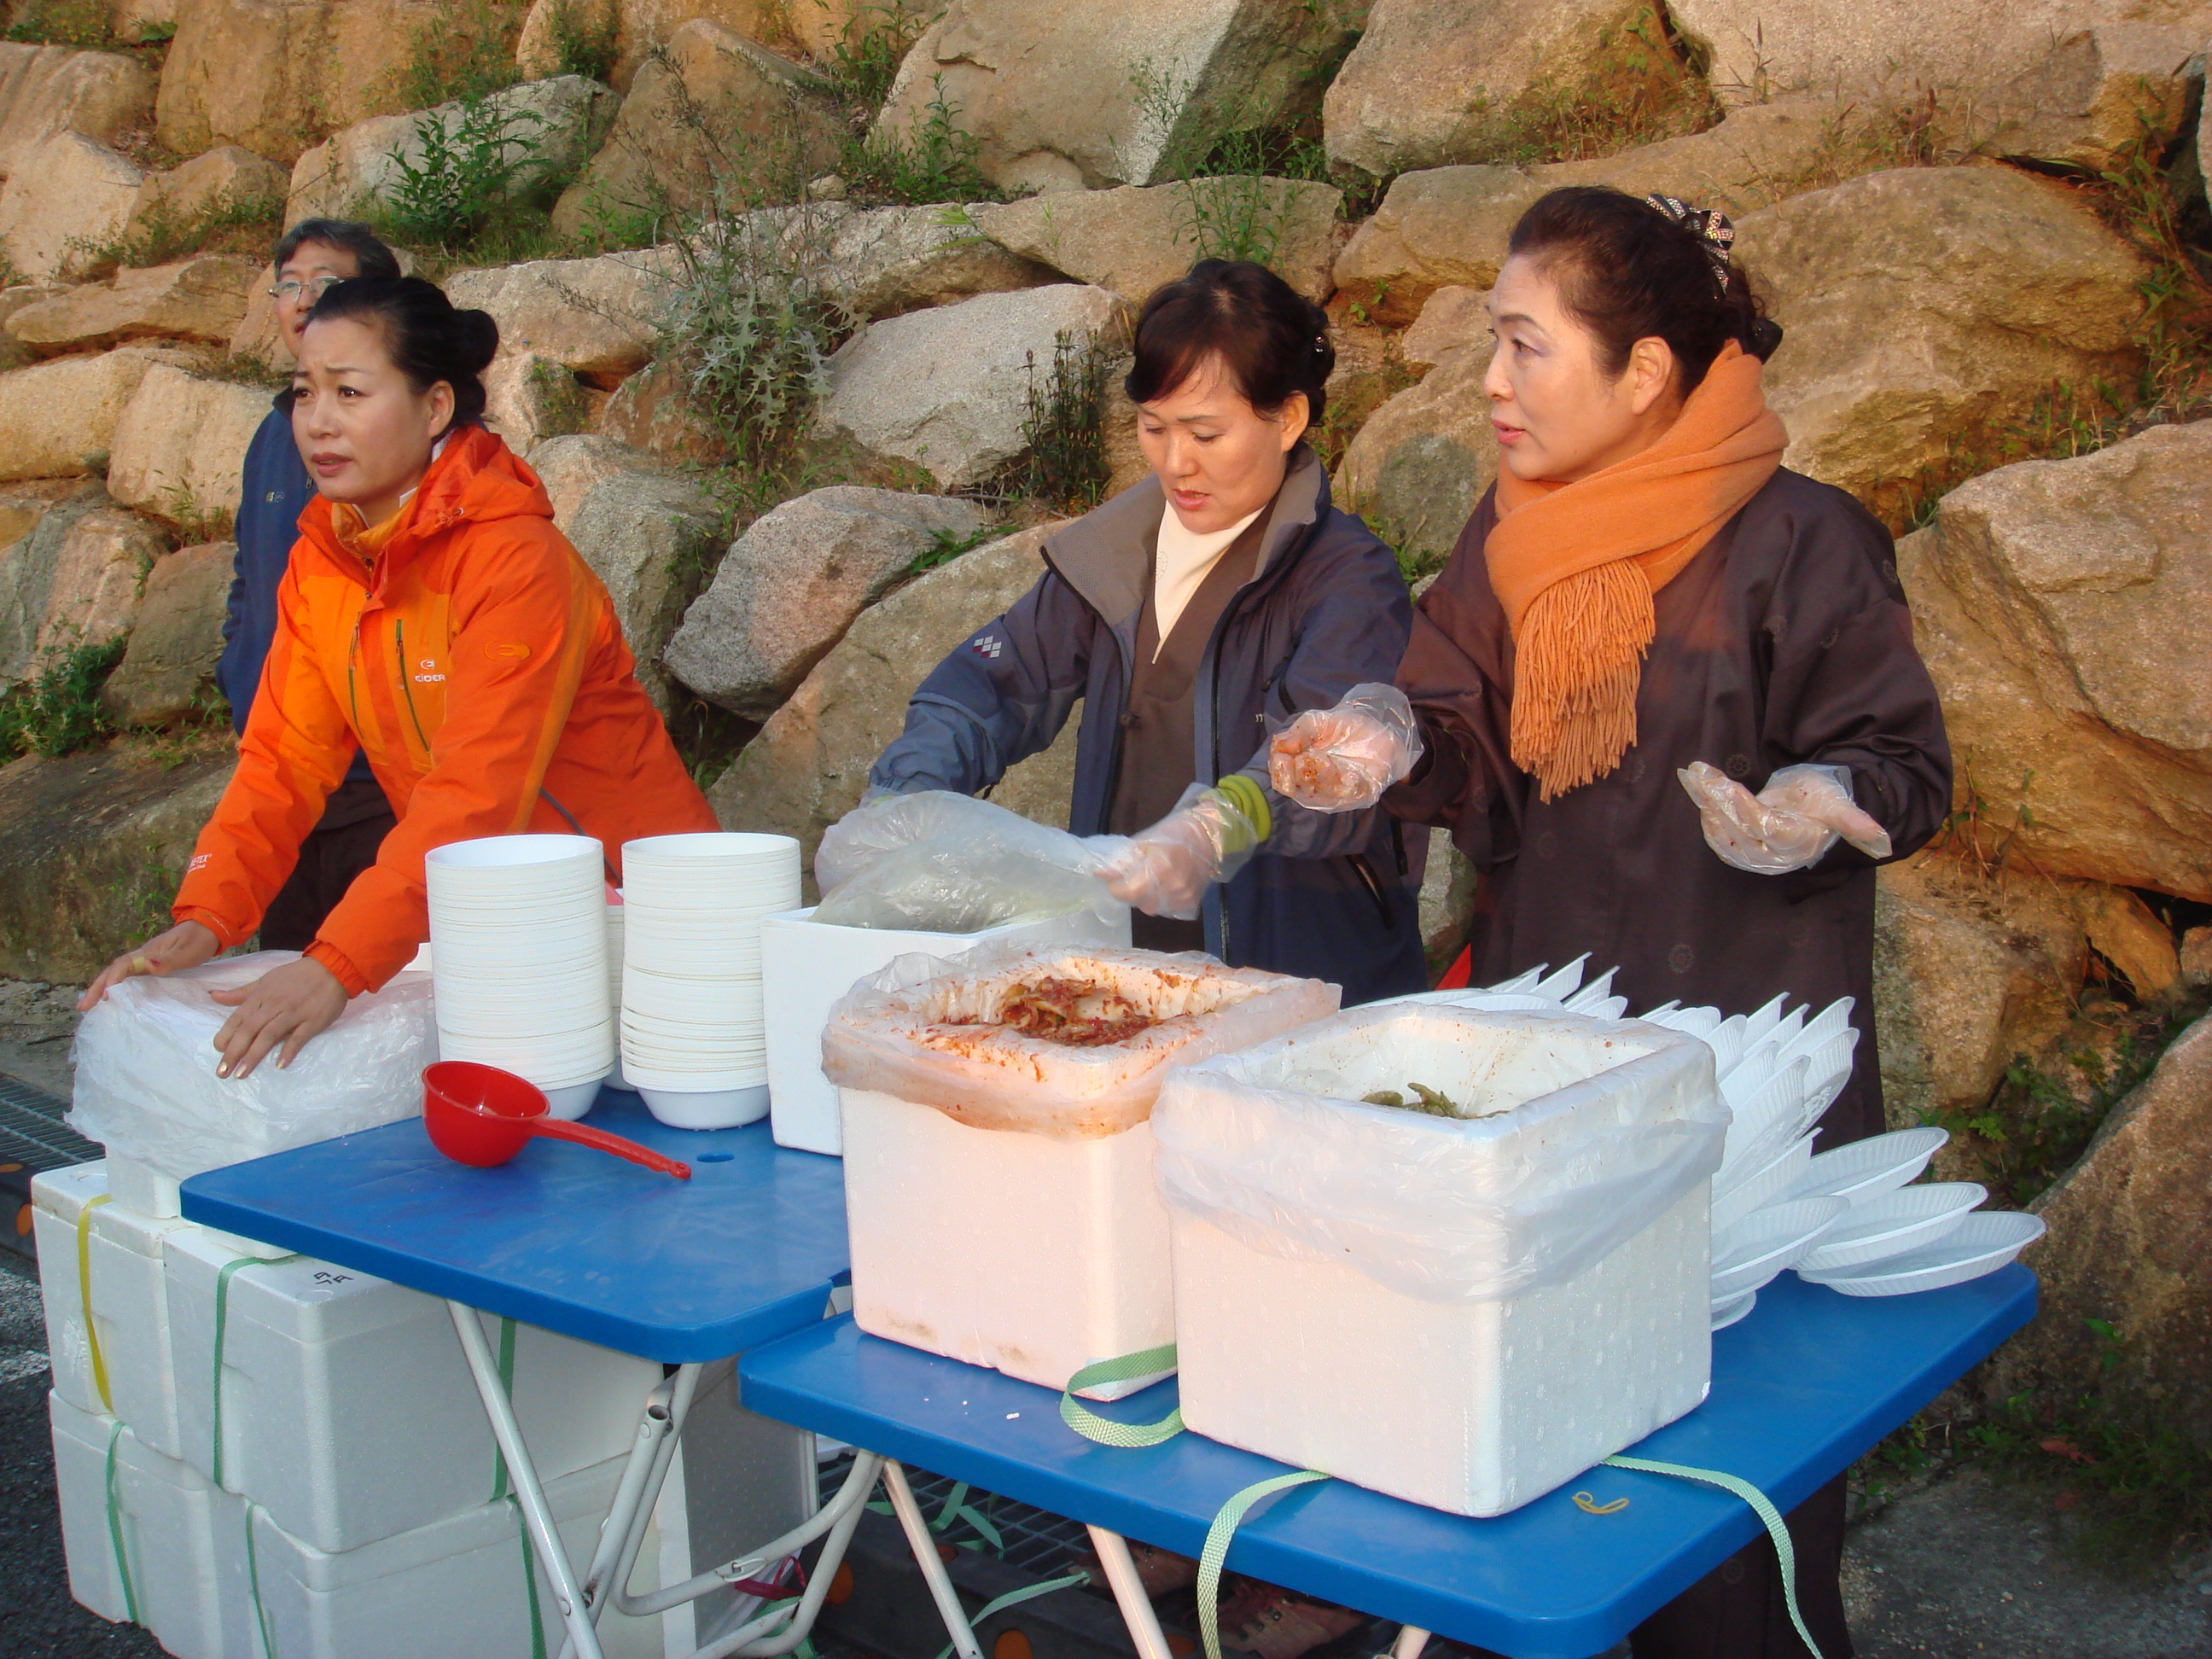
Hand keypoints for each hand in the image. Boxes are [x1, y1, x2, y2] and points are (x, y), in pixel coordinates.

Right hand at [79, 920, 220, 1011]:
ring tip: (89, 1006)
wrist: (208, 930)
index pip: (123, 965)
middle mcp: (141, 956)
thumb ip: (169, 960)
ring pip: (118, 976)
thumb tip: (147, 965)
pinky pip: (128, 979)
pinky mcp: (150, 967)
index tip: (106, 995)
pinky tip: (112, 999)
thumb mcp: (188, 952)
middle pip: (113, 971)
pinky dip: (117, 988)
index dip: (113, 979)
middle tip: (82, 1007)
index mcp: (148, 952)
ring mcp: (144, 962)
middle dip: (97, 988)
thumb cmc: (198, 941)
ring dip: (102, 989)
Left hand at [207, 956, 349, 1078]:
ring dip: (254, 1055)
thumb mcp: (266, 980)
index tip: (217, 1051)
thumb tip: (213, 995)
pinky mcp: (313, 1021)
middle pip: (250, 1030)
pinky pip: (298, 1038)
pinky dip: (288, 1051)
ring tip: (242, 1073)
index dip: (226, 1035)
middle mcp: (274, 1005)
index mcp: (261, 995)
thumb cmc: (297, 975)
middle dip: (234, 1052)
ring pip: (269, 1035)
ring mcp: (294, 1013)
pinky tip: (279, 1065)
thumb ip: (241, 992)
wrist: (333, 967)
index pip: (239, 1018)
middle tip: (223, 1072)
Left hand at [1085, 784, 1262, 919]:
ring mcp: (1183, 896)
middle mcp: (1172, 886)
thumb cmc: (1172, 834)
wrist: (1207, 837)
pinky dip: (1160, 900)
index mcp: (1159, 867)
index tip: (1112, 880)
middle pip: (1138, 902)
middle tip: (1130, 879)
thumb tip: (1102, 873)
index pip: (1128, 892)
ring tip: (1148, 882)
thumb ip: (1124, 860)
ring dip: (1144, 897)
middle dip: (1129, 892)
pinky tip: (1164, 886)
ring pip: (1152, 908)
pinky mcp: (1191, 902)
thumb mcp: (1144, 842)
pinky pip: (1167, 909)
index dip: (1116, 888)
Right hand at [1267, 684, 1422, 812]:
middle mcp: (1316, 787)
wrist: (1378, 726)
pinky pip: (1353, 796)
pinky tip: (1349, 774)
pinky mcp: (1362, 794)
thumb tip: (1282, 746)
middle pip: (1300, 792)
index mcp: (1299, 770)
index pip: (1282, 779)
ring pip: (1325, 795)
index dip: (1279, 771)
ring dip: (1323, 779)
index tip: (1282, 757)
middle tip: (1306, 758)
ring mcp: (1340, 793)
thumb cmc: (1341, 727)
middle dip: (1300, 776)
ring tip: (1324, 760)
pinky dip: (1349, 787)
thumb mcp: (1316, 722)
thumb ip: (1298, 732)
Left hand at [1678, 760, 1891, 874]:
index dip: (1746, 808)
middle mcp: (1773, 856)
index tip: (1731, 786)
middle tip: (1702, 773)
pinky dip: (1703, 813)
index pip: (1765, 828)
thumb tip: (1883, 844)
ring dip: (1704, 804)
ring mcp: (1754, 855)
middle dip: (1717, 800)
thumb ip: (1857, 823)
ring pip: (1722, 832)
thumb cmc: (1826, 803)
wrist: (1813, 813)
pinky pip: (1715, 835)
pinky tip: (1695, 791)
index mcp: (1798, 843)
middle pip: (1738, 829)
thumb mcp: (1841, 807)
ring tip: (1694, 776)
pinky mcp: (1738, 849)